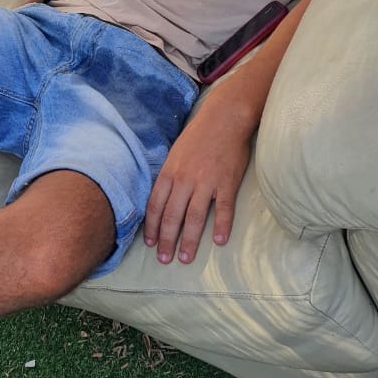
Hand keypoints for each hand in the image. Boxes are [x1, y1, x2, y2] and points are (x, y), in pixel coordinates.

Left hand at [143, 89, 253, 264]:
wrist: (225, 118)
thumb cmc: (198, 136)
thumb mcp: (175, 154)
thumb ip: (168, 177)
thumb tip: (160, 200)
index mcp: (170, 173)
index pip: (155, 206)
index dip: (151, 227)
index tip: (150, 244)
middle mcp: (185, 179)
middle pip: (172, 216)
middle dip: (166, 240)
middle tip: (164, 260)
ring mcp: (206, 182)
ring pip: (195, 217)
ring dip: (189, 240)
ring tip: (186, 258)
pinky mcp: (227, 182)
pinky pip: (224, 208)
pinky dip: (222, 226)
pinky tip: (220, 241)